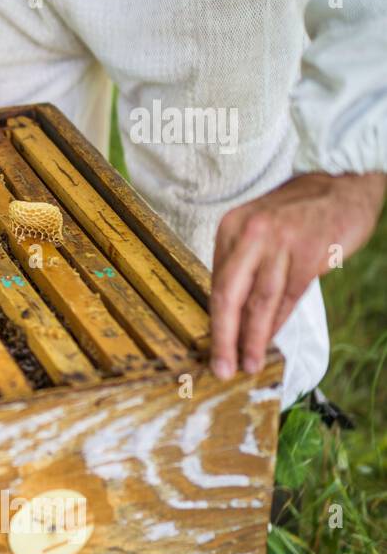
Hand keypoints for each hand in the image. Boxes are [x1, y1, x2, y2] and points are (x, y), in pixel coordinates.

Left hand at [210, 171, 385, 378]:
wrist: (341, 186)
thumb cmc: (296, 215)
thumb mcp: (257, 230)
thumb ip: (242, 265)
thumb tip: (229, 312)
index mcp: (229, 228)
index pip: (216, 284)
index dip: (214, 320)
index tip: (211, 348)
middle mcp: (249, 234)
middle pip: (229, 295)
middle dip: (224, 336)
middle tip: (222, 368)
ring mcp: (280, 243)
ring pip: (260, 301)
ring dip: (254, 337)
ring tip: (248, 363)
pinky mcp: (308, 253)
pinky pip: (289, 296)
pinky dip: (279, 322)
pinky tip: (271, 340)